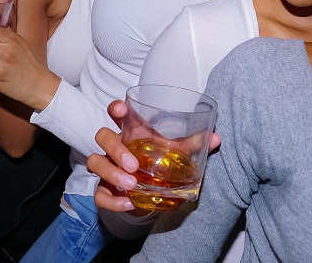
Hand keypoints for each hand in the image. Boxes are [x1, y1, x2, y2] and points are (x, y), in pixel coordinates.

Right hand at [88, 101, 220, 212]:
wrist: (152, 191)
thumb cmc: (160, 161)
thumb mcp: (176, 151)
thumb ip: (194, 143)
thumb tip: (216, 138)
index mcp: (131, 131)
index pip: (116, 113)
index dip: (115, 108)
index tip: (120, 109)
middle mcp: (116, 146)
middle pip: (102, 136)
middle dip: (115, 149)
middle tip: (134, 165)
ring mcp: (107, 167)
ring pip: (95, 162)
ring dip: (111, 173)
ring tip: (131, 184)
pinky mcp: (105, 188)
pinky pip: (99, 193)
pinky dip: (112, 200)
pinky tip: (128, 202)